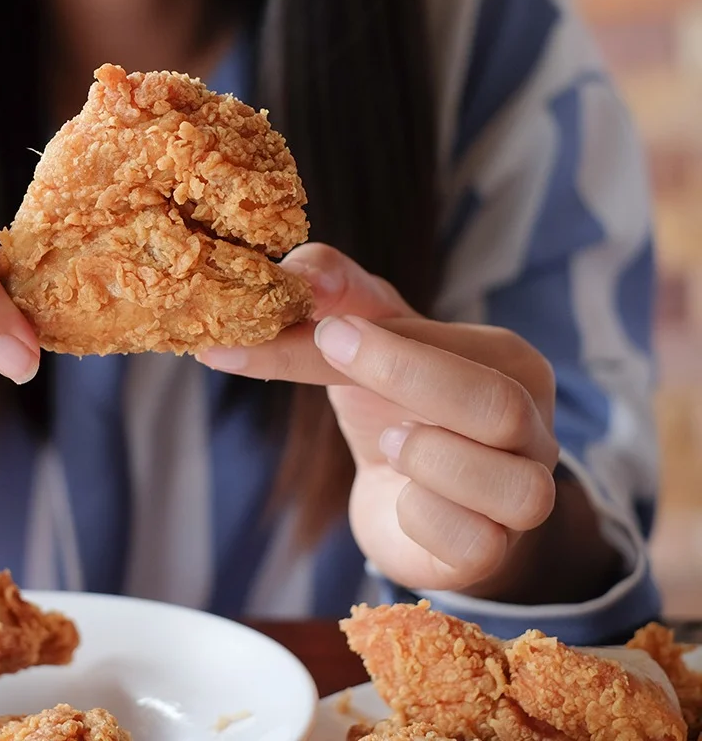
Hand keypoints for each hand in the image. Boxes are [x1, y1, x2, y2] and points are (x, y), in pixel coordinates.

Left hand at [196, 244, 559, 594]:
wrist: (406, 506)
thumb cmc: (392, 410)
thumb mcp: (362, 343)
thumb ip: (335, 297)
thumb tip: (295, 274)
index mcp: (510, 365)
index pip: (454, 346)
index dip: (381, 341)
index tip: (318, 327)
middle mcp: (535, 429)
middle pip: (498, 406)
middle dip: (407, 379)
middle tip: (332, 356)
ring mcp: (524, 499)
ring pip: (511, 486)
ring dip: (430, 459)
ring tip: (390, 443)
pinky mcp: (493, 555)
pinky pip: (476, 543)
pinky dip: (425, 519)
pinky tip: (402, 500)